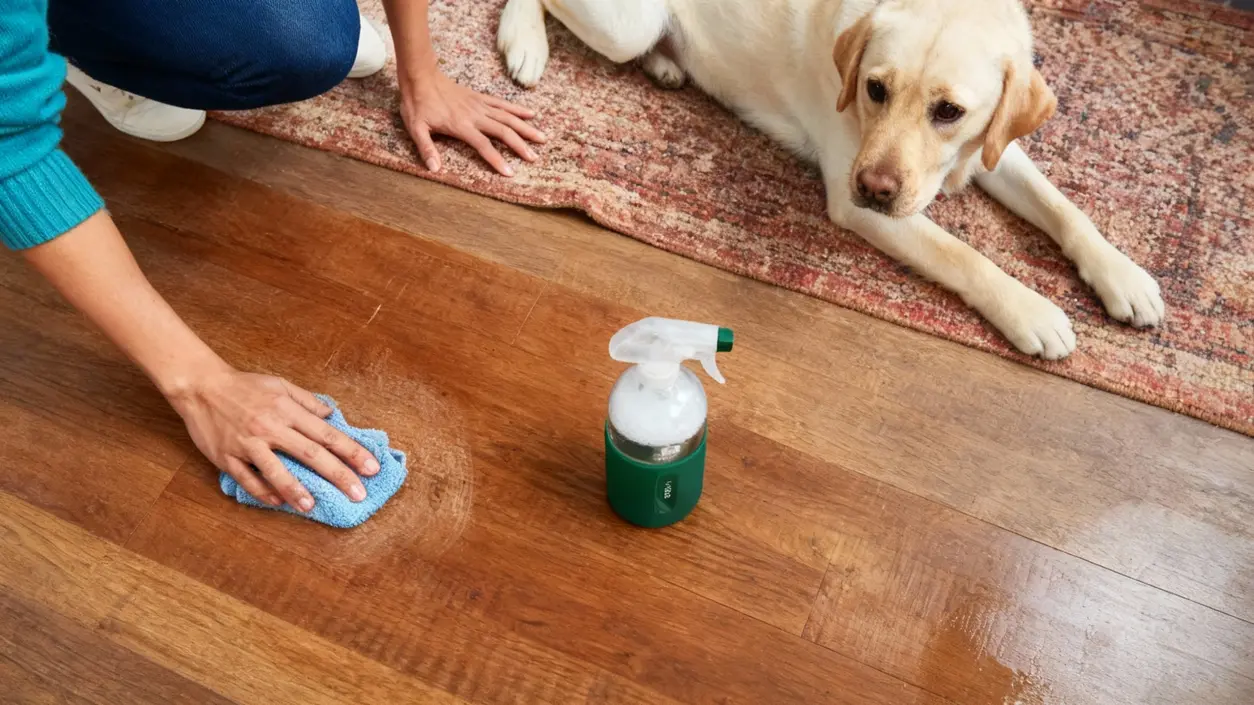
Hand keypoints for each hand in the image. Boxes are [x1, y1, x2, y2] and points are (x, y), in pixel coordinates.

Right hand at [168, 367, 379, 511]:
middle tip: (358, 493)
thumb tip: (332, 416)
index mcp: (287, 410)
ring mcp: (248, 444)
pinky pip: (247, 479)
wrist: (200, 386)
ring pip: (276, 471)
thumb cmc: (244, 386)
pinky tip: (279, 502)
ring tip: (313, 506)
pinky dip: (263, 492)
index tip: (371, 467)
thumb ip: (308, 402)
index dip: (352, 452)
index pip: (327, 434)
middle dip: (338, 475)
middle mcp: (271, 428)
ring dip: (296, 490)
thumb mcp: (281, 385)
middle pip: (311, 454)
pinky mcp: (227, 457)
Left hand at [399, 66, 545, 175]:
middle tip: (534, 158)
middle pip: (503, 131)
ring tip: (542, 138)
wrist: (420, 76)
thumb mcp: (416, 128)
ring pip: (508, 117)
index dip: (497, 160)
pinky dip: (518, 109)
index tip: (510, 173)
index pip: (484, 145)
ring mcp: (480, 105)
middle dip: (520, 145)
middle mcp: (475, 115)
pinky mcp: (480, 98)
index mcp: (461, 125)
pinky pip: (503, 104)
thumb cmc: (417, 104)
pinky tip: (531, 114)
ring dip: (526, 128)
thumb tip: (435, 169)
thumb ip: (426, 148)